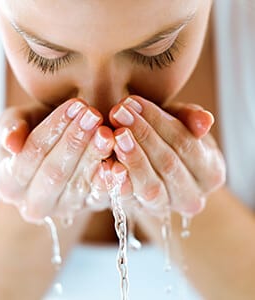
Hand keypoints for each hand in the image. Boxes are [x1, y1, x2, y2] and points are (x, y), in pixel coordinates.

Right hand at [0, 99, 113, 222]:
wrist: (58, 152)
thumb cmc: (36, 133)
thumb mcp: (19, 123)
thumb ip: (10, 128)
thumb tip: (11, 144)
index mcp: (9, 185)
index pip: (30, 156)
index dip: (52, 129)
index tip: (74, 105)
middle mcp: (34, 204)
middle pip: (54, 173)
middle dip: (74, 142)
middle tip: (93, 116)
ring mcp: (63, 209)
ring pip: (78, 185)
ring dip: (94, 156)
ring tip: (107, 132)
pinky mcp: (88, 208)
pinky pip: (100, 197)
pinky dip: (110, 182)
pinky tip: (117, 164)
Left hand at [109, 96, 225, 216]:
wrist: (154, 168)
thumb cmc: (169, 140)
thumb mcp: (181, 124)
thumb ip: (191, 119)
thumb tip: (205, 121)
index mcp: (210, 173)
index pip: (186, 144)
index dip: (159, 122)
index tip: (133, 102)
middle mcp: (191, 197)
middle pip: (168, 165)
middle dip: (142, 135)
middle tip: (119, 112)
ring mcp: (164, 207)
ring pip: (150, 187)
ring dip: (132, 158)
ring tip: (115, 135)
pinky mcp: (139, 211)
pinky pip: (129, 200)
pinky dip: (118, 183)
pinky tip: (107, 165)